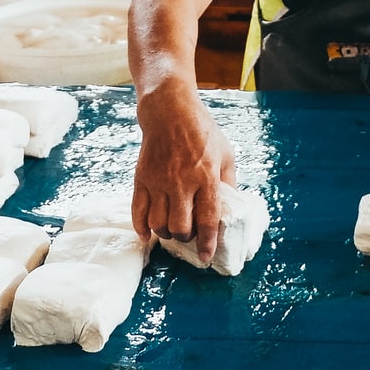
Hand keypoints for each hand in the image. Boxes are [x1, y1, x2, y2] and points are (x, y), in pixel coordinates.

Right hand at [132, 80, 237, 262]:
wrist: (169, 111)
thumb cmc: (202, 131)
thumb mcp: (226, 154)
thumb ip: (229, 182)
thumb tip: (232, 208)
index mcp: (206, 177)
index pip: (207, 219)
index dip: (208, 243)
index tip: (207, 258)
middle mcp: (181, 182)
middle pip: (180, 227)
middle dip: (186, 238)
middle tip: (189, 234)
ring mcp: (158, 181)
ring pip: (158, 224)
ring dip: (166, 234)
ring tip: (172, 229)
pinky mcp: (141, 178)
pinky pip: (137, 212)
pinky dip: (141, 228)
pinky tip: (148, 234)